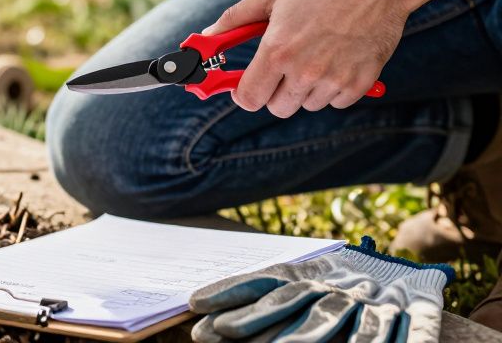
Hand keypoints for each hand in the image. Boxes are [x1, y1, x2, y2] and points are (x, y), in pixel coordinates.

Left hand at [190, 238, 447, 341]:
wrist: (412, 273)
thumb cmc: (348, 280)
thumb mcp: (309, 279)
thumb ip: (266, 292)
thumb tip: (202, 306)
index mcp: (315, 273)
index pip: (268, 279)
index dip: (233, 289)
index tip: (193, 303)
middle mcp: (340, 284)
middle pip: (292, 300)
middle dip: (252, 316)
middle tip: (216, 332)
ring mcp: (376, 301)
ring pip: (333, 320)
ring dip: (299, 336)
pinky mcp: (416, 312)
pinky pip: (398, 333)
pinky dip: (385, 341)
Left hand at [204, 0, 407, 116]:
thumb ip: (235, 19)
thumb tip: (208, 36)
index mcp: (277, 51)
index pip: (249, 98)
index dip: (243, 94)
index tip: (244, 86)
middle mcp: (305, 71)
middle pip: (278, 107)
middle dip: (274, 91)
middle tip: (281, 65)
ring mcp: (335, 79)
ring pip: (308, 104)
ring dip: (305, 88)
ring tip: (314, 52)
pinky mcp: (361, 82)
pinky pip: (336, 101)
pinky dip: (333, 87)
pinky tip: (336, 58)